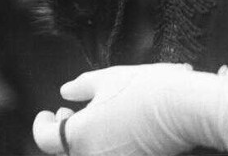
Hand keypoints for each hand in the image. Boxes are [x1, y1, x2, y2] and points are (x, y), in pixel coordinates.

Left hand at [33, 63, 213, 155]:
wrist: (186, 108)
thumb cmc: (147, 89)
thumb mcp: (110, 78)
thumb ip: (82, 86)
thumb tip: (65, 92)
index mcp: (80, 136)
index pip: (44, 139)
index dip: (41, 124)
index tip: (46, 113)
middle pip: (67, 149)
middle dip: (64, 129)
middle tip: (67, 113)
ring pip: (89, 152)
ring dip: (86, 136)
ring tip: (97, 115)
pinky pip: (109, 154)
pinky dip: (106, 142)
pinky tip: (117, 124)